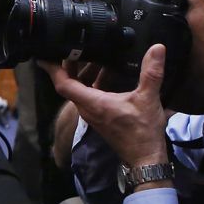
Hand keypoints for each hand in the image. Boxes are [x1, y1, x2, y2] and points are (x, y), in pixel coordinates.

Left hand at [46, 44, 169, 166]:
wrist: (144, 156)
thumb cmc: (142, 131)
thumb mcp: (148, 98)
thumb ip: (151, 72)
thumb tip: (157, 48)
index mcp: (92, 103)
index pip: (63, 84)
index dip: (53, 69)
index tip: (46, 55)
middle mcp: (87, 108)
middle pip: (69, 84)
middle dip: (71, 65)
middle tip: (77, 46)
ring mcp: (92, 113)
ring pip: (80, 89)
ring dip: (84, 73)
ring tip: (95, 55)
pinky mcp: (100, 115)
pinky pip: (90, 95)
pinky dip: (94, 82)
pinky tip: (108, 72)